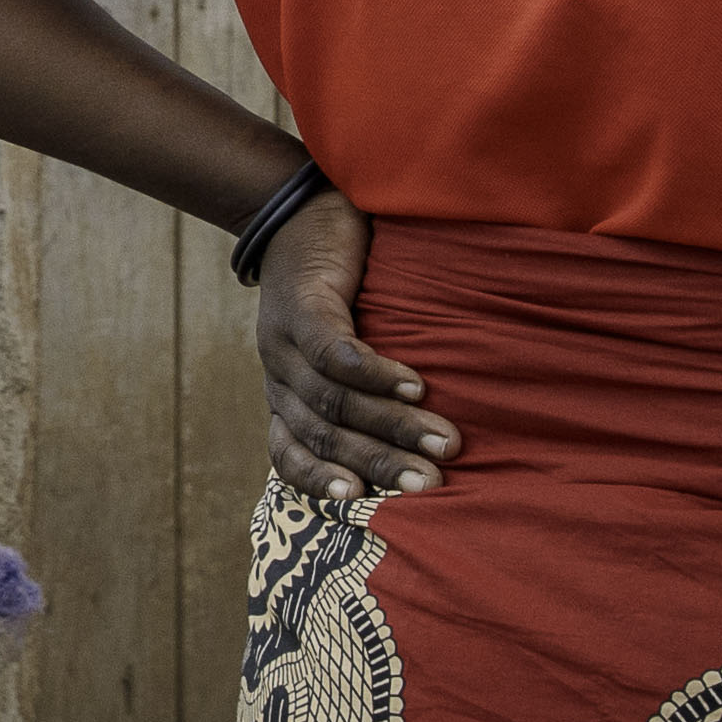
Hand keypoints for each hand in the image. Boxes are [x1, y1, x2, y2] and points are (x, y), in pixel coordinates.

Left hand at [258, 190, 454, 502]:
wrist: (302, 214)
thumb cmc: (343, 295)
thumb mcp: (344, 353)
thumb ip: (368, 400)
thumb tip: (432, 454)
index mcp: (284, 397)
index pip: (288, 455)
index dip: (320, 483)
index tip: (365, 507)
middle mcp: (277, 376)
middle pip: (323, 435)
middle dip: (379, 464)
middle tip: (432, 485)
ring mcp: (281, 341)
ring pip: (333, 398)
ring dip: (392, 423)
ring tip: (444, 441)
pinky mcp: (300, 304)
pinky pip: (332, 350)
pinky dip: (374, 372)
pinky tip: (415, 383)